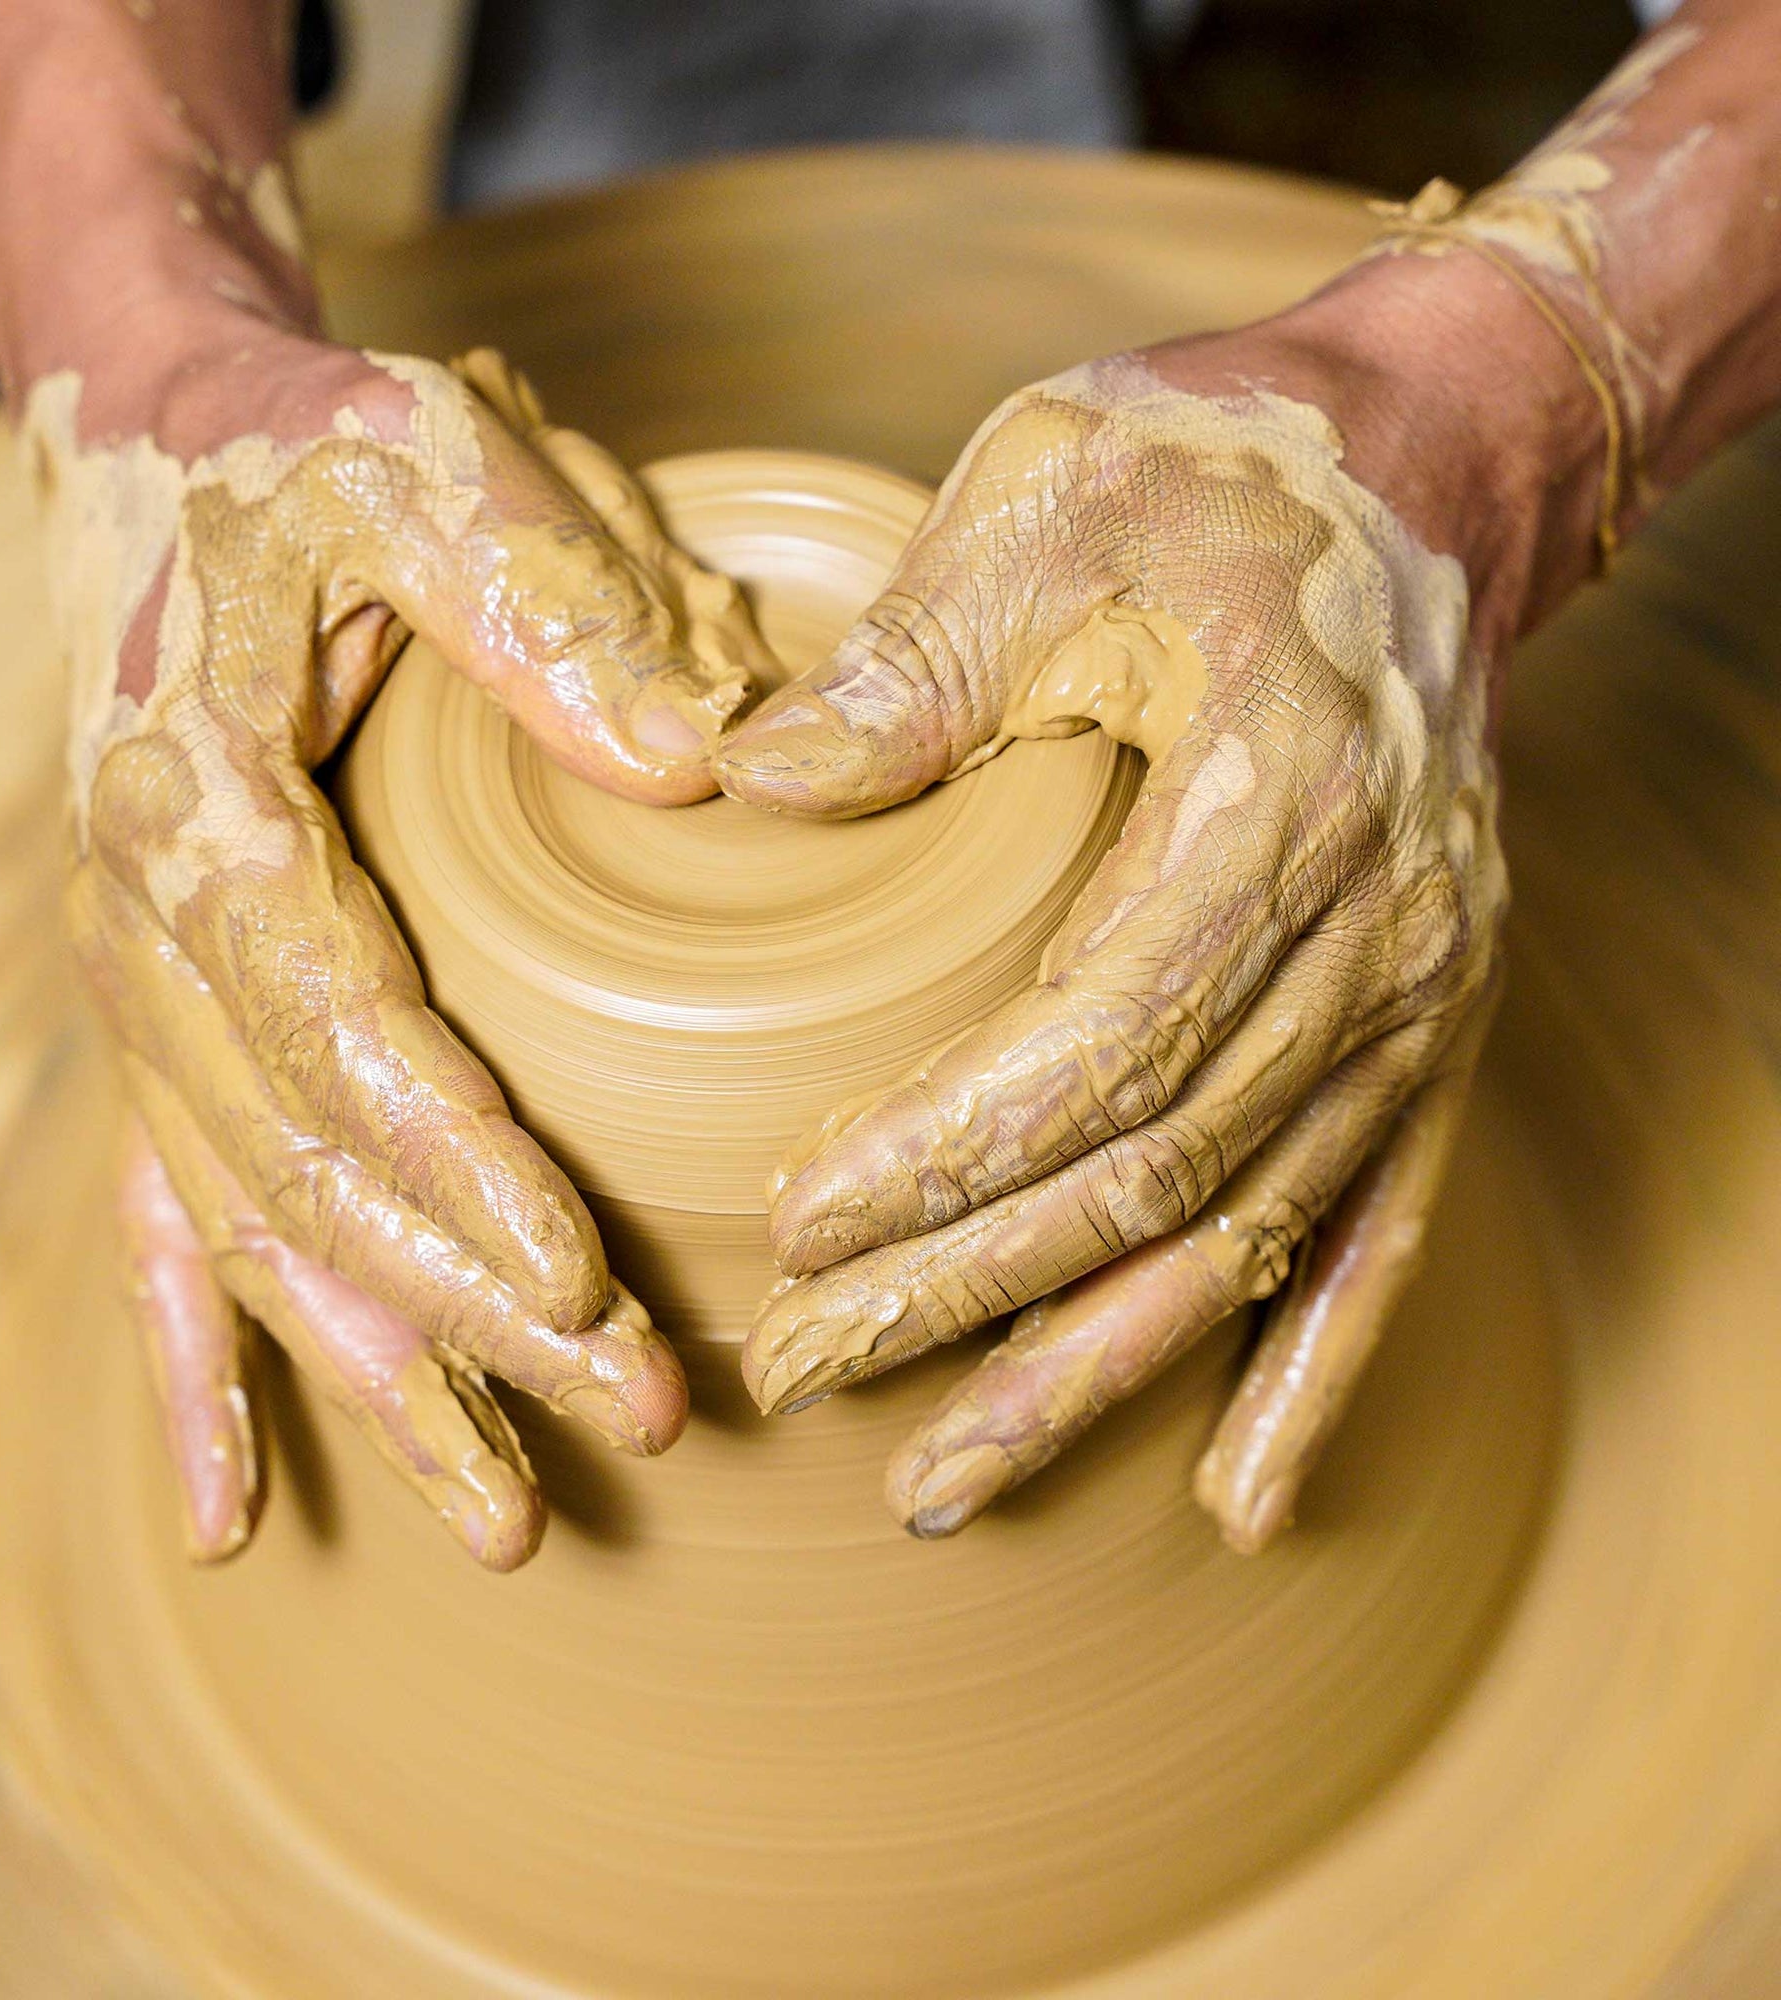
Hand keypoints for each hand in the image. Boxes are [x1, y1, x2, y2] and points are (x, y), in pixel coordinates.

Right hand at [46, 327, 771, 1565]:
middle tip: (632, 1418)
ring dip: (380, 1375)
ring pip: (254, 1227)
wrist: (156, 452)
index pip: (329, 1016)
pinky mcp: (167, 1027)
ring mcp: (146, 996)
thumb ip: (540, 603)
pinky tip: (230, 1511)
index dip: (449, 1158)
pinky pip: (165, 1221)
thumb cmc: (303, 457)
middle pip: (304, 1165)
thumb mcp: (425, 464)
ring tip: (504, 1518)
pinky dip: (199, 1371)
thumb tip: (696, 760)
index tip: (583, 1278)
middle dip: (467, 1310)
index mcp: (196, 798)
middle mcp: (145, 928)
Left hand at [718, 310, 1510, 1553]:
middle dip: (973, 1292)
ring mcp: (1419, 996)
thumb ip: (911, 658)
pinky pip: (1377, 1231)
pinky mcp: (1426, 1025)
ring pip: (1249, 1234)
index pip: (1098, 1041)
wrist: (1432, 462)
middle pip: (1158, 1171)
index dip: (947, 1158)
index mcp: (1276, 800)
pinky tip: (1236, 1497)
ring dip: (1096, 1372)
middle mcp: (1377, 931)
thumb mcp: (1050, 496)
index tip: (794, 1226)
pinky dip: (1309, 1372)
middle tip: (803, 1372)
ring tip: (949, 1482)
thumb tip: (750, 788)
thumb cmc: (1222, 466)